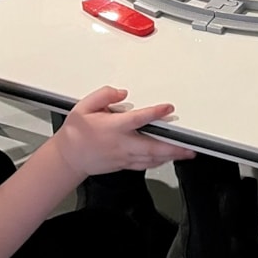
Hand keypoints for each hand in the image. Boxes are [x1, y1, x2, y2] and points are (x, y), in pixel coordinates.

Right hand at [53, 86, 195, 176]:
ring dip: (170, 156)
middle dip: (173, 147)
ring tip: (186, 153)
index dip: (154, 113)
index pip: (138, 119)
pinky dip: (159, 162)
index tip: (168, 108)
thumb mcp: (83, 107)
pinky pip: (145, 165)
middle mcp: (122, 143)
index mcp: (113, 128)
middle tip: (190, 146)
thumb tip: (121, 92)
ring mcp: (124, 156)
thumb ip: (103, 95)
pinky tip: (168, 159)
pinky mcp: (124, 165)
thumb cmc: (76, 133)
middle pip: (152, 146)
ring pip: (152, 158)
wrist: (68, 158)